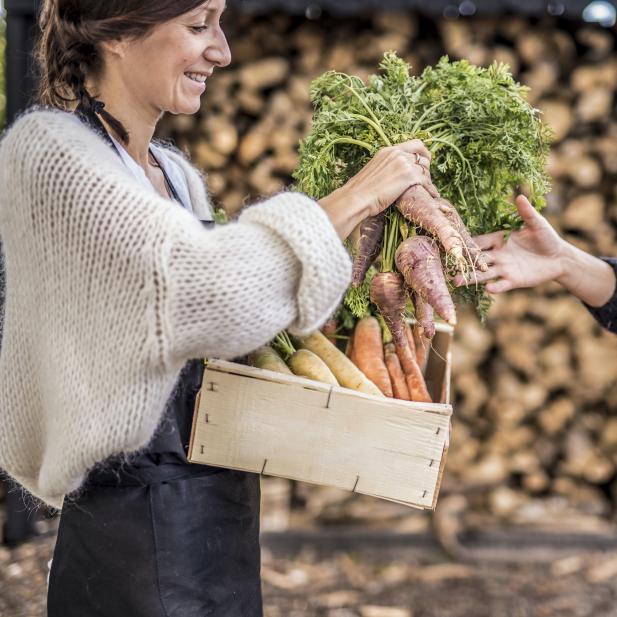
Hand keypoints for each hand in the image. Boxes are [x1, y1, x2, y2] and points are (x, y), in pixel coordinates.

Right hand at [319, 140, 438, 238]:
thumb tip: (389, 177)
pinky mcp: (409, 176)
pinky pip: (426, 182)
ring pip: (425, 168)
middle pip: (422, 155)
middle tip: (426, 178)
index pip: (414, 144)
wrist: (356, 198)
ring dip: (428, 178)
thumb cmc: (359, 191)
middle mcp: (397, 153)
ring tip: (428, 188)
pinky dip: (431, 189)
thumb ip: (384, 168)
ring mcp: (404, 164)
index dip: (422, 152)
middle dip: (427, 167)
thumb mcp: (372, 171)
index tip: (424, 161)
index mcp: (387, 150)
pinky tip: (432, 195)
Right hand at [454, 195, 566, 292]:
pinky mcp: (512, 281)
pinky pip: (501, 285)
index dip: (467, 244)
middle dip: (462, 263)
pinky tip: (488, 289)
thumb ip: (526, 213)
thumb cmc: (547, 238)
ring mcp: (503, 269)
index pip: (479, 242)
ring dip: (471, 278)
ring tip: (457, 282)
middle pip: (476, 260)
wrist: (559, 258)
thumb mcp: (537, 224)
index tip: (453, 244)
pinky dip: (495, 287)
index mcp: (498, 240)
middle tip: (449, 266)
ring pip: (483, 274)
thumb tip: (520, 197)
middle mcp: (497, 255)